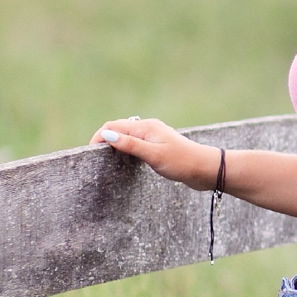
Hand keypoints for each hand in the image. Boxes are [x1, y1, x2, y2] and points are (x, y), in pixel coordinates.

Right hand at [88, 117, 219, 189]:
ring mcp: (154, 137)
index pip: (113, 127)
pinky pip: (136, 144)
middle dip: (105, 139)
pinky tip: (125, 159)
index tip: (90, 152)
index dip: (99, 137)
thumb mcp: (154, 155)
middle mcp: (148, 128)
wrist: (206, 169)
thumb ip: (130, 145)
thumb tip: (108, 135)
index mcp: (145, 127)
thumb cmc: (182, 162)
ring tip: (105, 158)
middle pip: (119, 129)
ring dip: (115, 144)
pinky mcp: (159, 147)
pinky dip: (126, 149)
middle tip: (95, 156)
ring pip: (127, 136)